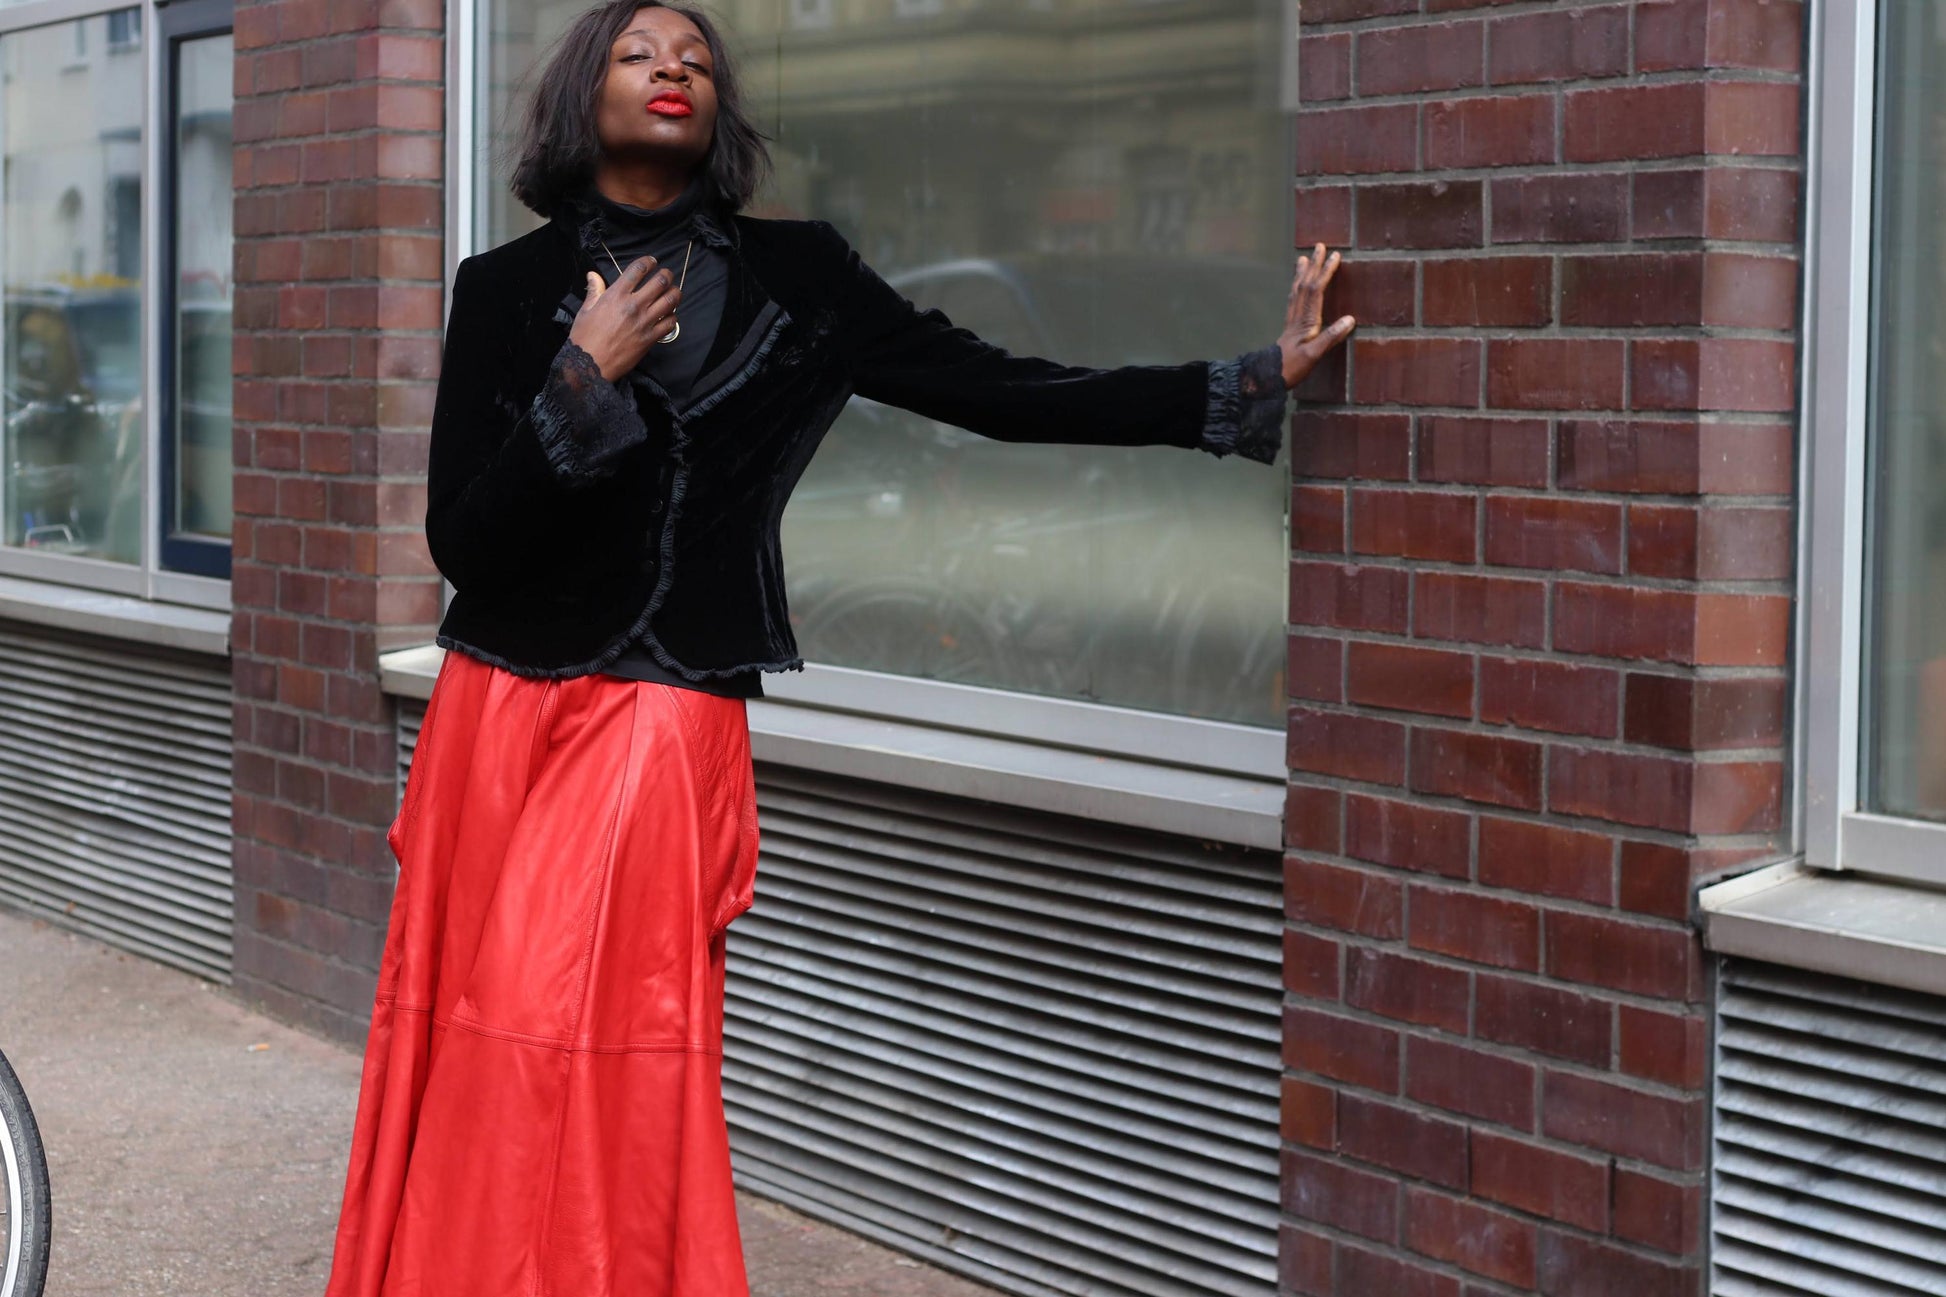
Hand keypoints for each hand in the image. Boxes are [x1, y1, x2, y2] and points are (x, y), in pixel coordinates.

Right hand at [568, 255, 682, 381]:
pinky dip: (672, 316)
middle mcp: (633, 305)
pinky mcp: (651, 338)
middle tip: (666, 275)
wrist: (590, 364)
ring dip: (675, 293)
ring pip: (670, 300)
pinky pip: (670, 323)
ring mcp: (644, 322)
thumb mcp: (586, 310)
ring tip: (673, 292)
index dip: (648, 262)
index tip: (652, 262)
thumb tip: (592, 275)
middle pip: (660, 281)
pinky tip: (668, 315)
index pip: (638, 270)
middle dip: (666, 275)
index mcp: (616, 295)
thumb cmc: (585, 338)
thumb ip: (594, 290)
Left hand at [1278, 242, 1354, 389]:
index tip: (1335, 256)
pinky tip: (1297, 284)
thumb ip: (1330, 337)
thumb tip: (1350, 320)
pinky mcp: (1290, 325)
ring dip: (1302, 272)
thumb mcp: (1314, 355)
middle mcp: (1298, 315)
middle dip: (1315, 264)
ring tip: (1304, 257)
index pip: (1317, 290)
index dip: (1326, 272)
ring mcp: (1292, 319)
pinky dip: (1296, 286)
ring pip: (1297, 289)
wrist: (1268, 376)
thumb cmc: (1292, 367)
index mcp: (1306, 320)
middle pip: (1306, 284)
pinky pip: (1293, 299)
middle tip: (1320, 246)